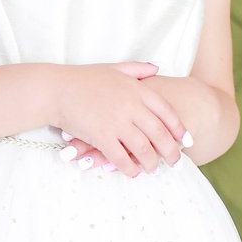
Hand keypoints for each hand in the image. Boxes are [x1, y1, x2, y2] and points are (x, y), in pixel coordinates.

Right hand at [57, 62, 191, 176]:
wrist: (55, 89)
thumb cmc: (82, 78)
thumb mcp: (114, 68)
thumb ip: (138, 69)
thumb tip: (157, 67)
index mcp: (137, 90)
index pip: (166, 111)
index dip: (179, 128)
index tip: (186, 140)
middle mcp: (131, 106)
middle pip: (160, 134)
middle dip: (171, 151)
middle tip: (177, 163)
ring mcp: (117, 122)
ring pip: (143, 149)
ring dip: (151, 163)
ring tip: (154, 171)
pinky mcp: (101, 137)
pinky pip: (120, 157)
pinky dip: (129, 168)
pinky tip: (133, 174)